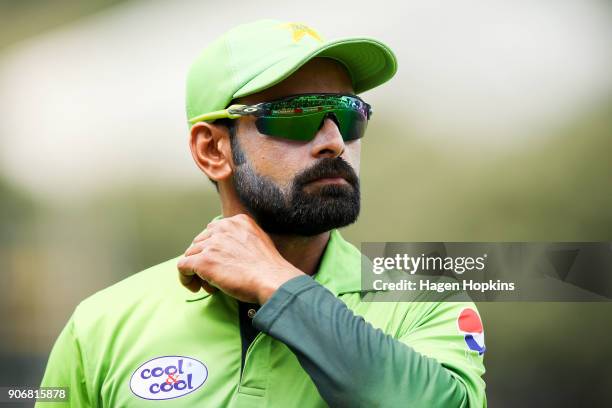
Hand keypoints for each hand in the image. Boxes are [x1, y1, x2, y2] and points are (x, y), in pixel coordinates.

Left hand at [177, 214, 303, 303]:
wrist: (272, 280)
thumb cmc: (270, 268)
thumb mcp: (260, 241)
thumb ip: (243, 240)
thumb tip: (230, 252)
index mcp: (238, 221)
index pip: (213, 231)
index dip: (213, 250)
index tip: (220, 263)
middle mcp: (223, 228)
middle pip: (199, 242)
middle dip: (204, 259)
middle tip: (215, 277)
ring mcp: (212, 244)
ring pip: (190, 254)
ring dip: (197, 271)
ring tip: (211, 285)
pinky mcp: (203, 261)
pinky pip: (182, 267)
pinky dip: (185, 278)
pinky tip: (196, 288)